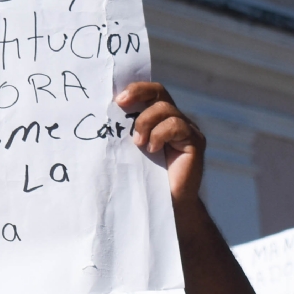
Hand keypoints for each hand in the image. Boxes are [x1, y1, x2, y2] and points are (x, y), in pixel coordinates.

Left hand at [116, 82, 205, 203]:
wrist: (163, 205)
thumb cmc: (141, 178)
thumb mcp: (129, 149)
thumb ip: (123, 131)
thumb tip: (98, 114)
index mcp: (158, 118)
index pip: (149, 92)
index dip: (135, 89)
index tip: (115, 99)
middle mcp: (175, 119)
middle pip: (159, 92)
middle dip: (138, 93)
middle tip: (119, 104)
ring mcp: (187, 129)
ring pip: (165, 109)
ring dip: (145, 123)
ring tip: (137, 143)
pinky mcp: (195, 141)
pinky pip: (177, 126)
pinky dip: (160, 135)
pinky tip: (152, 150)